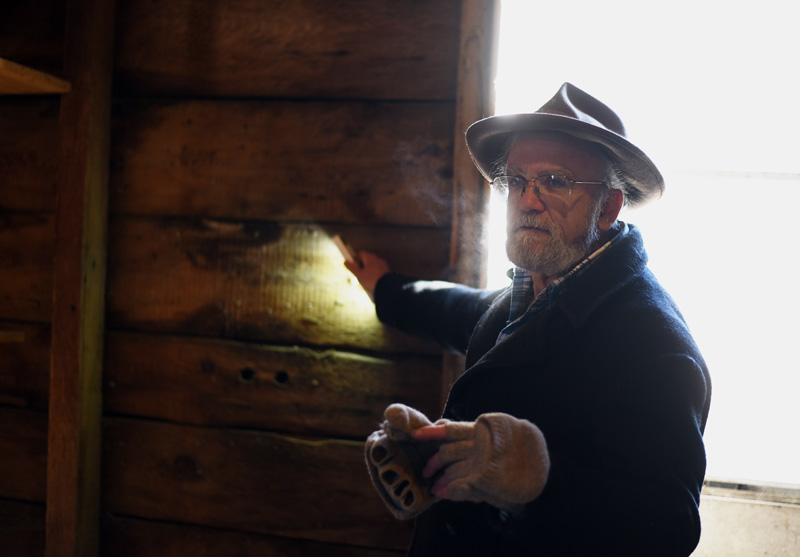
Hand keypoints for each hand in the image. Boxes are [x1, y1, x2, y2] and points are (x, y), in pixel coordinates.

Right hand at [344, 250, 390, 300]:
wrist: (388, 288)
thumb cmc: (372, 280)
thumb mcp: (359, 275)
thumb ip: (351, 268)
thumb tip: (345, 262)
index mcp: (370, 258)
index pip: (361, 253)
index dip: (356, 259)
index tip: (353, 266)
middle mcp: (378, 259)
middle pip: (367, 260)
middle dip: (362, 266)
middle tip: (359, 274)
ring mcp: (383, 265)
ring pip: (373, 266)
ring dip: (368, 271)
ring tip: (366, 281)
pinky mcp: (388, 271)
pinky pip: (379, 271)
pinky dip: (375, 275)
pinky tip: (373, 283)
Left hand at [413, 414, 549, 511]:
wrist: (543, 476)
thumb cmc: (519, 453)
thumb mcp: (499, 436)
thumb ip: (474, 434)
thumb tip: (443, 426)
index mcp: (483, 431)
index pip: (451, 429)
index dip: (431, 432)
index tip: (417, 435)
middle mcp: (480, 445)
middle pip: (447, 451)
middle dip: (434, 462)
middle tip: (427, 471)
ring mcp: (482, 463)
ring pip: (451, 469)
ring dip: (441, 480)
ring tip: (436, 486)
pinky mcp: (484, 482)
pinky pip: (458, 487)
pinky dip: (450, 491)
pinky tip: (445, 493)